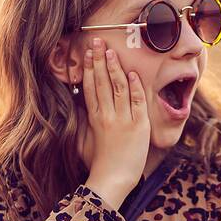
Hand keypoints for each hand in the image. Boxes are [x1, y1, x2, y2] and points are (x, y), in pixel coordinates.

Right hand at [81, 37, 149, 210]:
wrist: (112, 179)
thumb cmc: (99, 162)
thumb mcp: (86, 139)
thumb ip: (85, 120)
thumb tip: (82, 104)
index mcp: (93, 117)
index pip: (90, 87)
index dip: (89, 68)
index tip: (87, 53)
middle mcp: (107, 115)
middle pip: (102, 82)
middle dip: (99, 60)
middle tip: (97, 41)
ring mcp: (123, 120)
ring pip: (118, 88)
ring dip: (115, 67)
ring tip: (111, 51)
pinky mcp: (138, 126)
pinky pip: (137, 102)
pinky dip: (135, 87)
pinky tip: (132, 73)